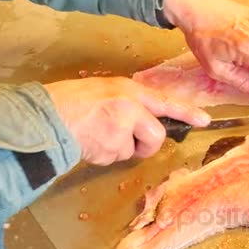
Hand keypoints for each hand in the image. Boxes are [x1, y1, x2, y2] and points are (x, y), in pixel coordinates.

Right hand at [44, 77, 210, 164]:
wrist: (44, 116)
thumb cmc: (68, 101)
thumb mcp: (103, 92)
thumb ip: (125, 103)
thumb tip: (140, 120)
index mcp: (128, 90)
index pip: (164, 102)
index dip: (186, 112)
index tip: (204, 121)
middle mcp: (130, 107)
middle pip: (156, 136)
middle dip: (146, 146)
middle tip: (128, 143)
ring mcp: (121, 128)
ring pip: (133, 150)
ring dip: (119, 150)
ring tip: (96, 136)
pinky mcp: (110, 148)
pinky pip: (115, 158)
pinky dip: (103, 155)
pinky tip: (87, 142)